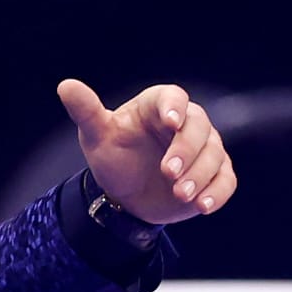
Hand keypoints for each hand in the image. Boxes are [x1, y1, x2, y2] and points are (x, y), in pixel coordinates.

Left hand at [58, 79, 236, 223]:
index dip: (174, 108)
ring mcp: (204, 149)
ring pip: (214, 155)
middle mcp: (187, 123)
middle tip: (168, 172)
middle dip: (186, 150)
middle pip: (199, 128)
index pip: (173, 98)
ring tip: (180, 194)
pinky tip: (204, 206)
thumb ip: (86, 111)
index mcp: (159, 106)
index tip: (170, 122)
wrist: (125, 194)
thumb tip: (65, 85)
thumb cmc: (112, 155)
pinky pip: (226, 180)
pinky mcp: (214, 174)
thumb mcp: (96, 135)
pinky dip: (217, 193)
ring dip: (199, 175)